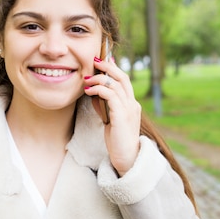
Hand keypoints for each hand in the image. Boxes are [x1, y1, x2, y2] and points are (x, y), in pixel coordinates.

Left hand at [84, 57, 140, 175]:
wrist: (126, 158)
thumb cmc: (117, 140)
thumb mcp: (109, 119)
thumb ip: (104, 105)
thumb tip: (93, 92)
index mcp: (131, 104)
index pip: (124, 80)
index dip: (114, 68)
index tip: (103, 60)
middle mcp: (132, 104)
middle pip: (122, 77)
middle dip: (108, 66)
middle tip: (95, 60)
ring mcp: (129, 109)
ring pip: (115, 84)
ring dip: (99, 79)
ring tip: (86, 79)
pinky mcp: (122, 116)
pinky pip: (111, 96)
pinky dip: (98, 90)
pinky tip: (89, 91)